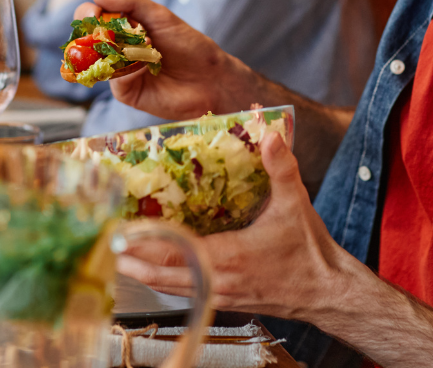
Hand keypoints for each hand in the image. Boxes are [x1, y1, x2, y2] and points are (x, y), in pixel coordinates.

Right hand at [75, 0, 252, 119]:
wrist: (210, 79)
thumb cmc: (189, 45)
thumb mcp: (160, 16)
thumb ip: (131, 1)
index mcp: (124, 25)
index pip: (94, 14)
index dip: (88, 11)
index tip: (93, 11)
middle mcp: (117, 47)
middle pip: (87, 36)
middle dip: (89, 29)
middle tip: (98, 26)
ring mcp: (119, 69)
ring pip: (96, 59)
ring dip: (110, 49)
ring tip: (135, 44)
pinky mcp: (125, 91)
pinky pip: (114, 78)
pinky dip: (126, 69)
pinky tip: (146, 66)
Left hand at [117, 132, 353, 319]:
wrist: (328, 293)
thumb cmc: (310, 252)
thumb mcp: (296, 203)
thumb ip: (280, 166)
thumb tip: (270, 132)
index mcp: (230, 256)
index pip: (176, 252)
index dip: (144, 245)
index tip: (119, 234)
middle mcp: (219, 280)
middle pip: (162, 275)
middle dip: (131, 262)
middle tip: (104, 245)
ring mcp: (220, 294)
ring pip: (171, 287)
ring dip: (143, 274)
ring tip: (118, 257)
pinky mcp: (225, 299)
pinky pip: (186, 292)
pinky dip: (164, 281)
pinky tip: (153, 269)